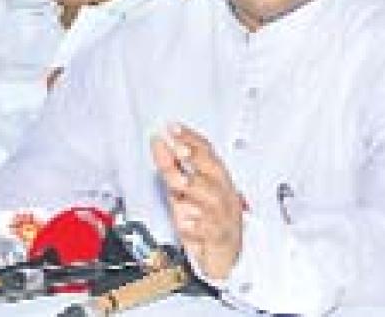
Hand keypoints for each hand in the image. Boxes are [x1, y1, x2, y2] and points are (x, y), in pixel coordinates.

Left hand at [151, 124, 243, 280]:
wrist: (225, 257)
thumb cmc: (207, 220)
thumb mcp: (184, 191)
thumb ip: (172, 169)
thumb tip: (159, 145)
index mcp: (217, 179)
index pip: (206, 152)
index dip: (190, 138)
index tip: (173, 127)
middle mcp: (222, 194)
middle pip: (212, 169)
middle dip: (195, 156)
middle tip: (178, 146)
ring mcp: (222, 215)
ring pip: (213, 198)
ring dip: (195, 188)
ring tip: (178, 182)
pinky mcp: (219, 238)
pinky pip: (210, 230)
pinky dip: (198, 226)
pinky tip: (186, 222)